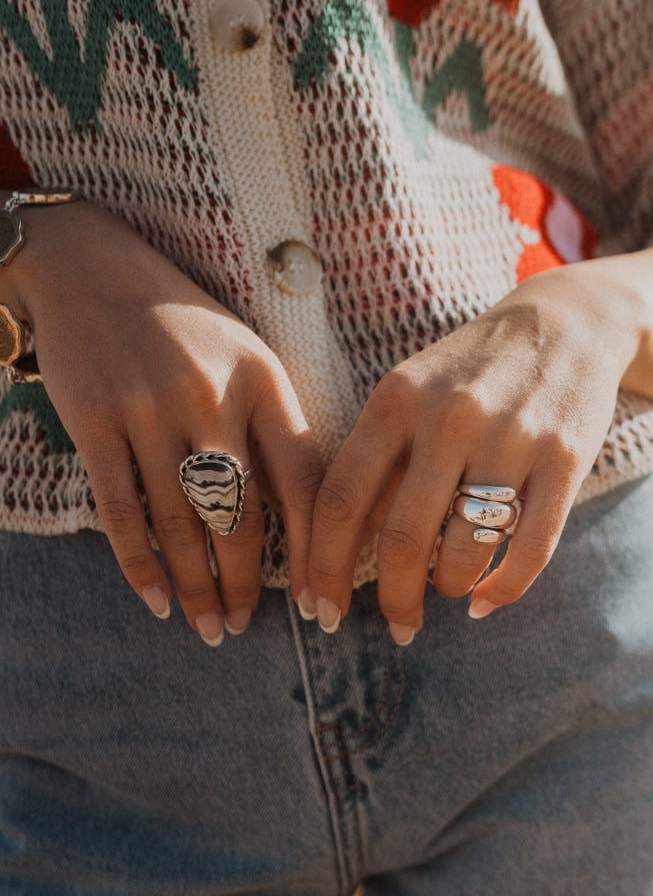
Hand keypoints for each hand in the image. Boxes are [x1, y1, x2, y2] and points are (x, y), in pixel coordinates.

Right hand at [6, 201, 323, 642]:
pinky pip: (121, 511)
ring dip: (196, 586)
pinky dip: (139, 565)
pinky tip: (156, 601)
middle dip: (245, 583)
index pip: (303, 481)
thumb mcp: (247, 357)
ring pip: (181, 524)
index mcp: (264, 380)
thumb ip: (277, 425)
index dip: (316, 552)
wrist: (90, 269)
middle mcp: (210, 395)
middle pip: (240, 514)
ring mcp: (149, 409)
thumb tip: (312, 519)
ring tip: (209, 626)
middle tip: (246, 625)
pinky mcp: (95, 422)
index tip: (319, 603)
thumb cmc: (185, 327)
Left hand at [306, 263, 639, 641]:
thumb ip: (377, 460)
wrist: (568, 321)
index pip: (340, 499)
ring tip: (448, 589)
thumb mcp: (410, 393)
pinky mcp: (564, 459)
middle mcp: (449, 416)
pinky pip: (531, 549)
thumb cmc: (470, 372)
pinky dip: (504, 590)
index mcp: (396, 399)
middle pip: (401, 538)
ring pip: (464, 550)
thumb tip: (342, 551)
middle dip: (392, 598)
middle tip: (397, 623)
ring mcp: (511, 437)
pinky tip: (486, 601)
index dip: (323, 566)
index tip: (322, 608)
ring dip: (448, 587)